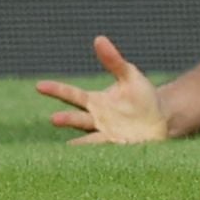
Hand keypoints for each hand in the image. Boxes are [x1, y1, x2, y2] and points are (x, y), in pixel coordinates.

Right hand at [35, 35, 169, 143]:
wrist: (161, 118)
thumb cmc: (142, 96)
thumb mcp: (129, 75)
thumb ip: (113, 61)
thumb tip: (99, 38)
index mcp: (95, 102)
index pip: (72, 95)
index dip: (56, 90)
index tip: (38, 85)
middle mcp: (96, 120)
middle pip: (77, 119)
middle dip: (66, 120)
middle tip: (54, 118)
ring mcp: (106, 136)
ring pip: (89, 140)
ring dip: (80, 144)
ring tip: (69, 146)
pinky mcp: (119, 148)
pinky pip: (108, 152)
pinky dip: (102, 154)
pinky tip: (94, 161)